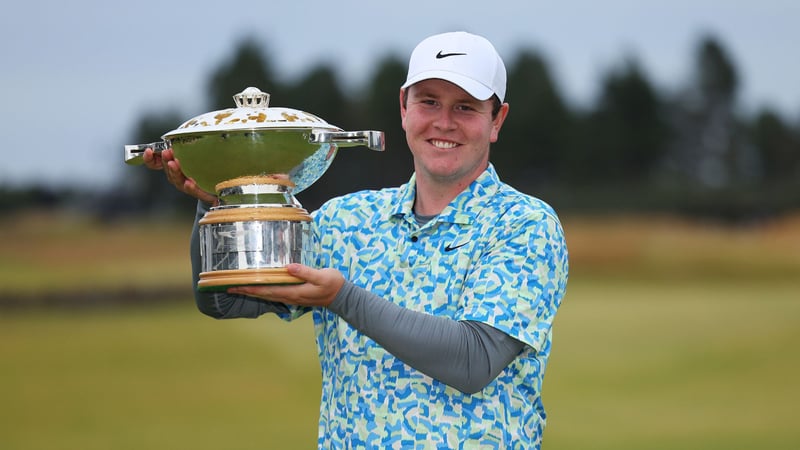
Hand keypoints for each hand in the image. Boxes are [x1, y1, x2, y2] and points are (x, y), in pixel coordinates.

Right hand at [142, 147, 216, 203]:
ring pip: (177, 180)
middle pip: (168, 170)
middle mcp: (178, 177)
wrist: (218, 185)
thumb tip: (178, 135)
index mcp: (173, 168)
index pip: (156, 164)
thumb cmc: (202, 167)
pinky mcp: (199, 192)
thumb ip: (183, 146)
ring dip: (175, 171)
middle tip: (167, 153)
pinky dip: (190, 187)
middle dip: (166, 161)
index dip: (150, 159)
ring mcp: (187, 186)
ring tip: (174, 163)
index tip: (148, 151)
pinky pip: (193, 191)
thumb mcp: (192, 153)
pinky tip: (189, 183)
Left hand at [227, 263, 344, 307]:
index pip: (267, 291)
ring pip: (267, 295)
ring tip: (240, 288)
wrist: (342, 296)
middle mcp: (289, 296)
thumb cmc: (332, 284)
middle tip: (229, 287)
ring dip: (253, 291)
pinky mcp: (295, 294)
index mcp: (293, 292)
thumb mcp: (322, 276)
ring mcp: (292, 297)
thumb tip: (288, 267)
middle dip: (246, 291)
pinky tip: (260, 287)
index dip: (250, 288)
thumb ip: (305, 272)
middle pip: (263, 295)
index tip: (236, 286)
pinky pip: (274, 294)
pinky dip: (263, 291)